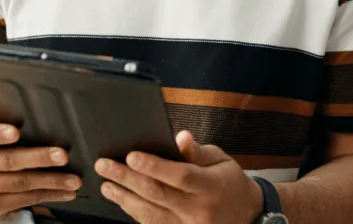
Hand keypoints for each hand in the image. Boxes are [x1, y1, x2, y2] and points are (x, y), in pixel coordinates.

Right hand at [0, 118, 82, 216]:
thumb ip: (1, 115)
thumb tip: (37, 107)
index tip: (16, 132)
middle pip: (6, 161)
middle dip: (38, 158)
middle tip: (63, 155)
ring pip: (19, 184)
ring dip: (51, 182)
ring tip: (74, 179)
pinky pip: (23, 200)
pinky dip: (47, 195)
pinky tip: (64, 192)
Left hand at [95, 130, 263, 223]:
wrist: (248, 215)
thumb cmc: (229, 181)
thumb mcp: (220, 160)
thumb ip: (197, 151)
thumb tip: (180, 137)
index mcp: (211, 186)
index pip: (179, 176)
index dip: (154, 166)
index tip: (131, 155)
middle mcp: (199, 210)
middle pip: (158, 194)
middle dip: (127, 178)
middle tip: (105, 165)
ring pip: (151, 214)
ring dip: (125, 198)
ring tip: (106, 185)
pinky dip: (136, 213)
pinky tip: (122, 200)